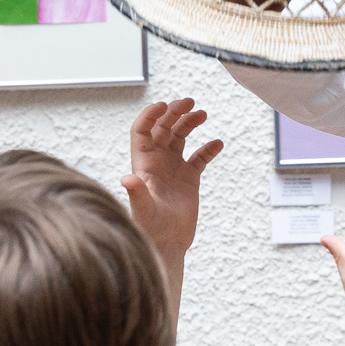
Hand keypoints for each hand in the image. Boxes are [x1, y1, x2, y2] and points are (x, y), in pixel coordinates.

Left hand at [121, 98, 223, 259]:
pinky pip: (199, 157)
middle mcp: (157, 161)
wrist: (167, 243)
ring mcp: (173, 168)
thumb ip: (137, 192)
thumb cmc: (151, 228)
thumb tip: (127, 178)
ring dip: (189, 123)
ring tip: (202, 114)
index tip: (164, 105)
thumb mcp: (143, 209)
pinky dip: (208, 148)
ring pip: (180, 137)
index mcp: (142, 163)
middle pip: (163, 128)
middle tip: (189, 102)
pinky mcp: (189, 178)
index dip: (150, 115)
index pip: (142, 130)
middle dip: (174, 112)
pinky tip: (217, 143)